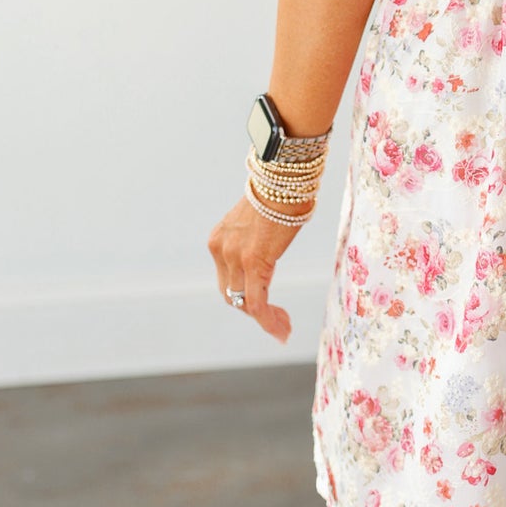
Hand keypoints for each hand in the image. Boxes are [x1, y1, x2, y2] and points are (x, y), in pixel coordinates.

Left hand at [206, 188, 308, 341]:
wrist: (286, 178)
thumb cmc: (281, 194)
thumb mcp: (260, 222)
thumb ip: (255, 242)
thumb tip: (268, 254)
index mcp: (219, 239)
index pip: (227, 279)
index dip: (244, 298)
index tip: (264, 308)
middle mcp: (220, 249)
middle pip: (231, 294)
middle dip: (253, 311)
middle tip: (278, 322)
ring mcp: (233, 256)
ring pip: (244, 302)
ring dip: (265, 319)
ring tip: (284, 328)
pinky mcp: (253, 262)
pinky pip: (257, 302)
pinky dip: (268, 320)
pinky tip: (282, 328)